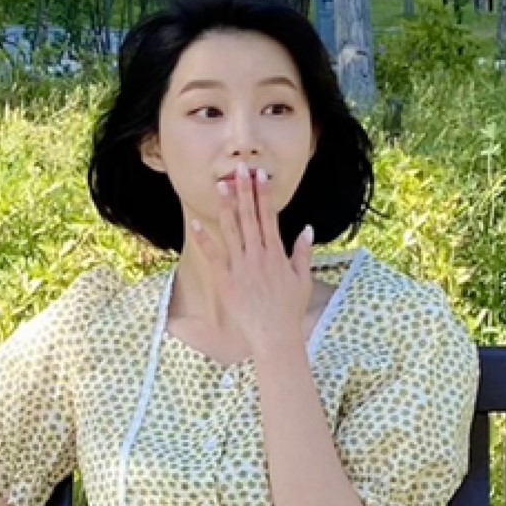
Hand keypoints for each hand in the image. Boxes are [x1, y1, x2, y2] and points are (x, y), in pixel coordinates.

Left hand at [189, 165, 314, 358]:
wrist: (275, 336)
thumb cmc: (290, 310)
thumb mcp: (303, 279)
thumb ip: (303, 252)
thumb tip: (308, 228)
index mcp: (277, 254)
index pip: (269, 217)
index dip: (264, 195)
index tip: (260, 177)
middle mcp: (259, 255)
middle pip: (250, 217)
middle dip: (245, 191)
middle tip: (239, 169)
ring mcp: (242, 267)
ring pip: (233, 231)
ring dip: (227, 207)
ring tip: (221, 185)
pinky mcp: (226, 280)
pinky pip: (213, 256)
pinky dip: (205, 239)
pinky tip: (197, 223)